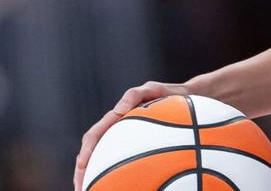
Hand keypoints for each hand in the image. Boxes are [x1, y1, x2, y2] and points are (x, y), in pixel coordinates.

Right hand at [74, 81, 188, 189]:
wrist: (188, 99)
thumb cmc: (170, 94)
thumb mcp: (153, 89)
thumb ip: (134, 95)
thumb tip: (117, 111)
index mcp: (116, 119)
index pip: (94, 136)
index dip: (85, 152)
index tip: (82, 167)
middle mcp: (117, 131)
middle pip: (93, 154)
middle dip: (83, 172)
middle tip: (81, 189)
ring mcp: (127, 139)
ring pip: (105, 162)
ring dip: (97, 177)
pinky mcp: (138, 146)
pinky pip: (127, 164)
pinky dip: (121, 176)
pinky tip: (127, 188)